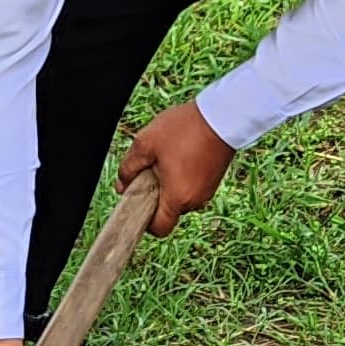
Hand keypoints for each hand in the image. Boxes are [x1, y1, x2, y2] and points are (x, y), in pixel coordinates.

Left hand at [118, 97, 236, 232]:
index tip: (138, 201)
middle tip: (151, 168)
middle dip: (155, 195)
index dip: (145, 221)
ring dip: (170, 184)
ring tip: (168, 157)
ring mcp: (207, 191)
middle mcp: (195, 200)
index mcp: (177, 198)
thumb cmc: (184, 129)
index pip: (159, 229)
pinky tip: (181, 153)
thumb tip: (122, 185)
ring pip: (180, 197)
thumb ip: (128, 168)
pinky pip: (192, 187)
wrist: (221, 116)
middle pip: (169, 211)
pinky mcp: (213, 180)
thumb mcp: (145, 143)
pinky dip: (183, 177)